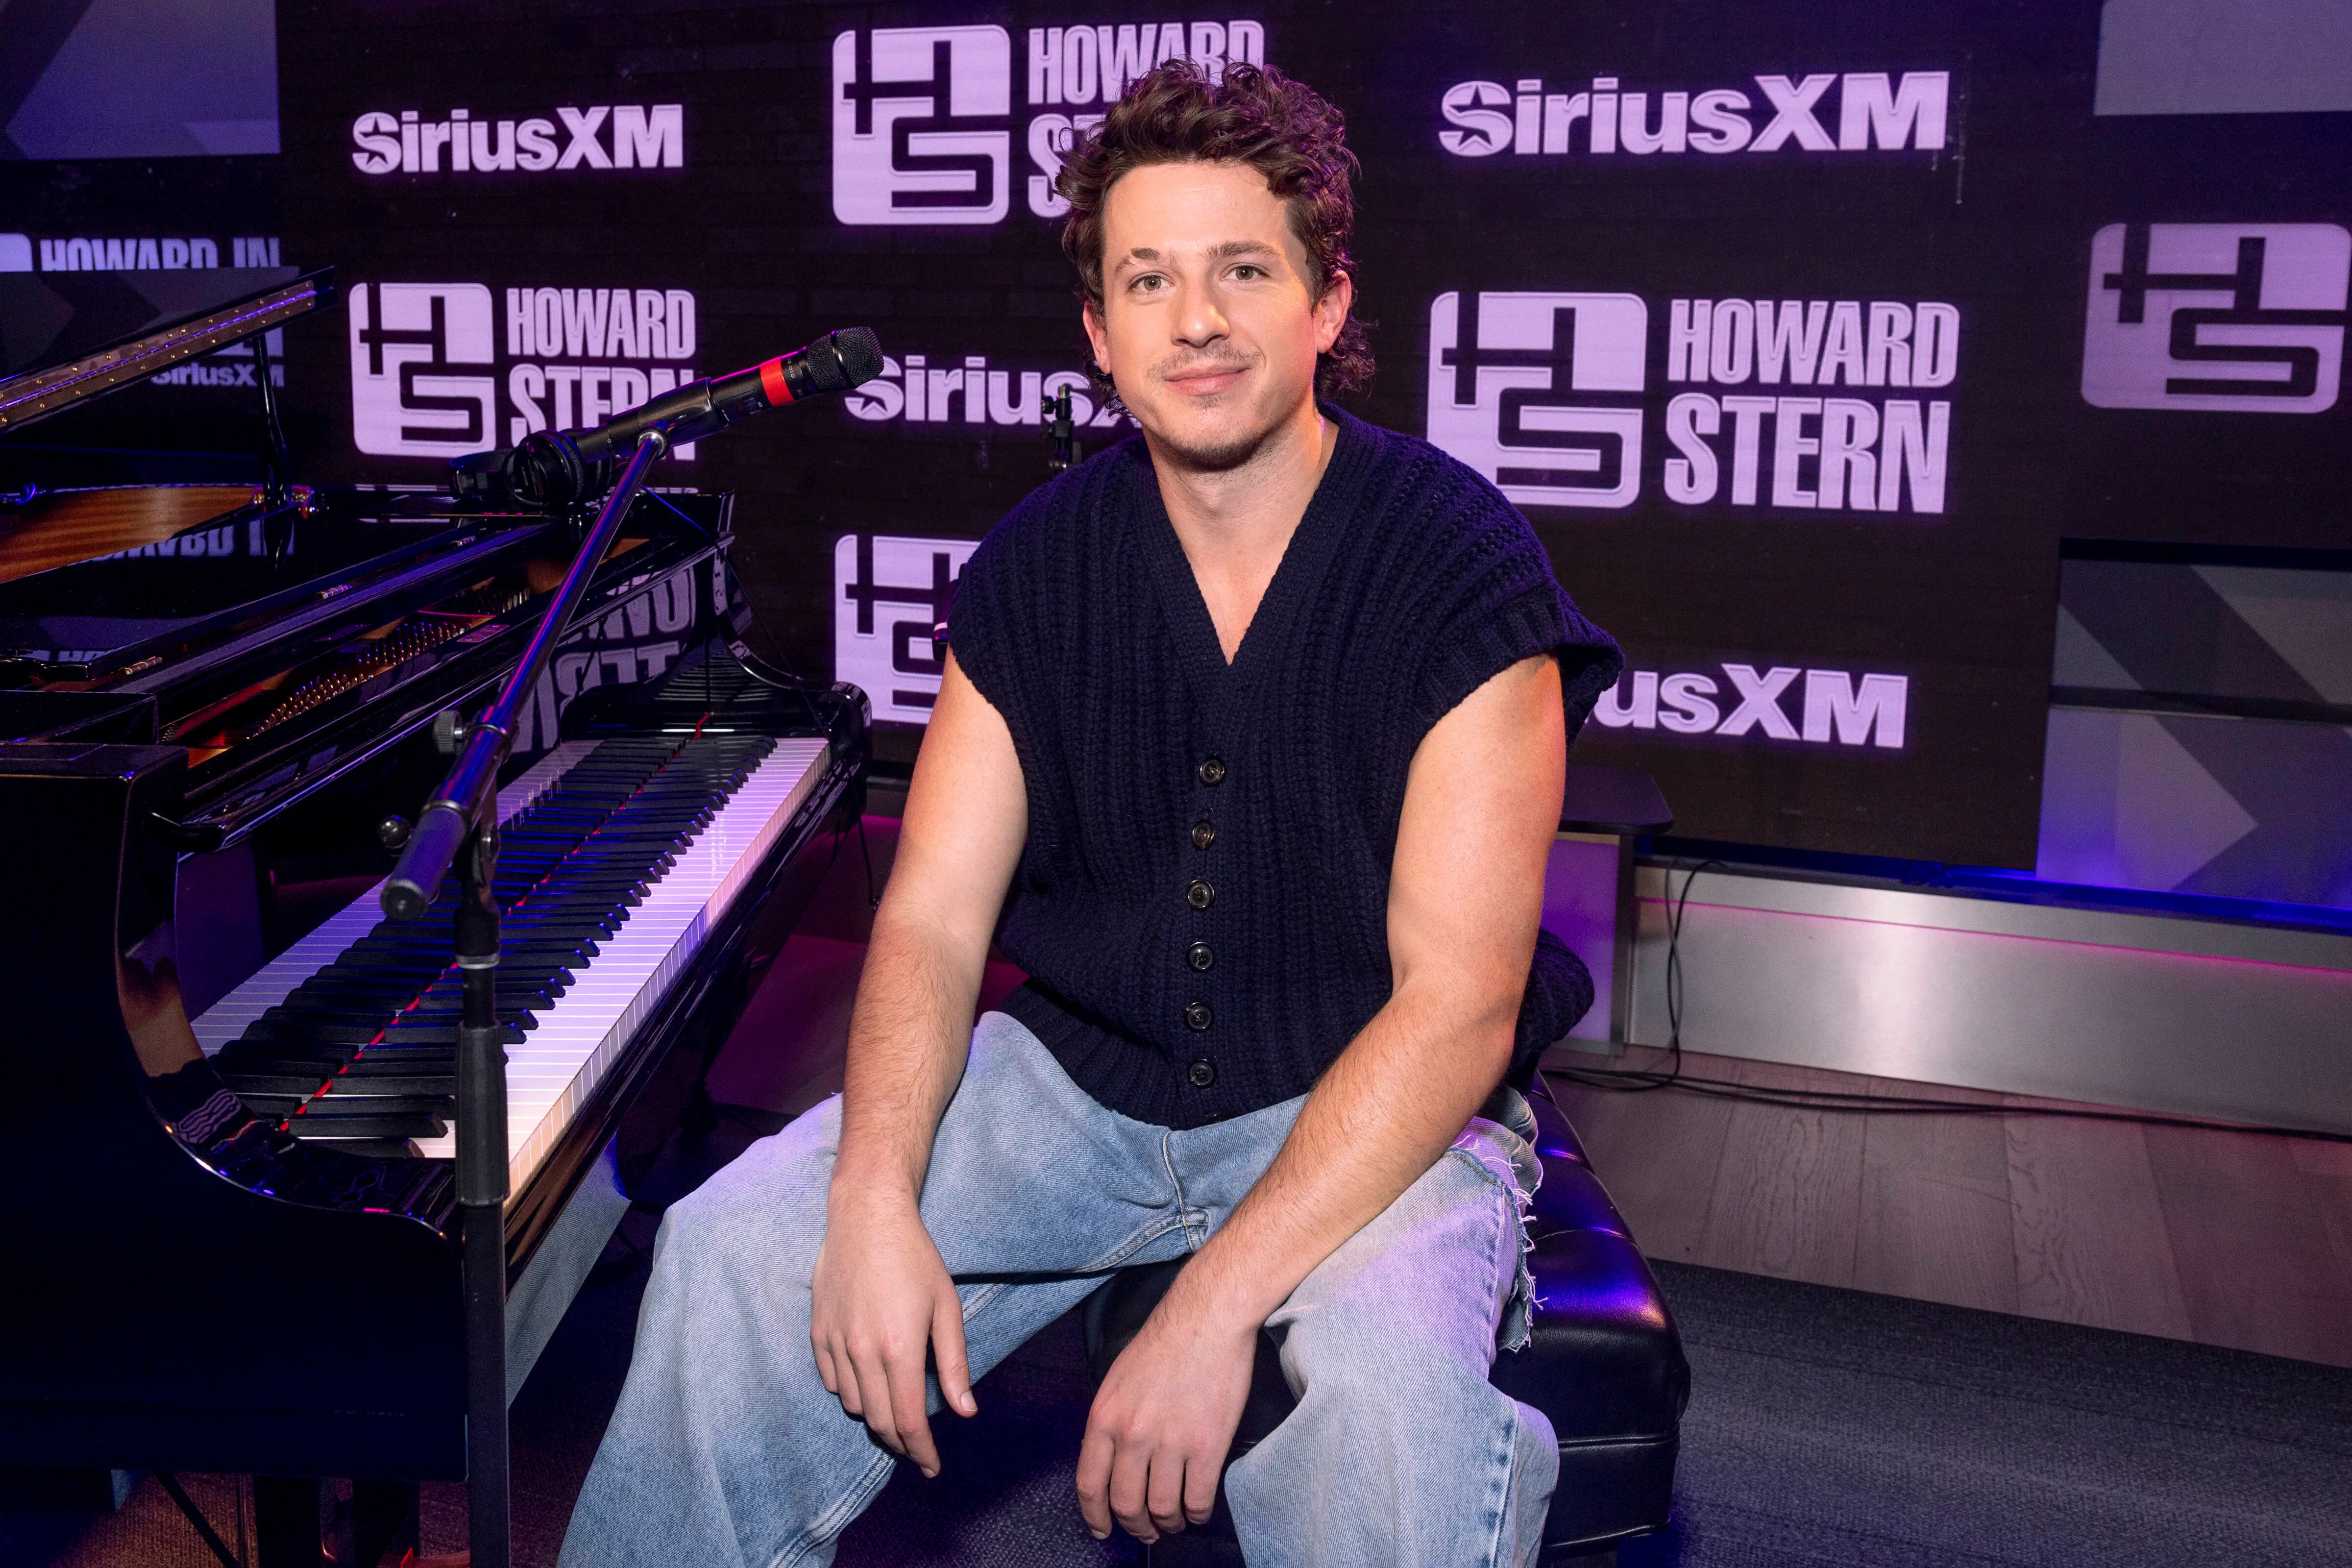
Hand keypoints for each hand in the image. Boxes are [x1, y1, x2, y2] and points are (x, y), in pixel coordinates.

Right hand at [810, 1192, 976, 1476]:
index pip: (908, 1422)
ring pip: (854, 1405)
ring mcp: (835, 1343)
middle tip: (918, 1447)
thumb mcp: (947, 1307)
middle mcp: (862, 1352)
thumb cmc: (915, 1259)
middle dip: (901, 1443)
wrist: (867, 1218)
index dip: (921, 1452)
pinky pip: (832, 1381)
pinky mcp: (818, 1332)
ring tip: (897, 1411)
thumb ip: (954, 1364)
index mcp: (899, 1349)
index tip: (932, 1467)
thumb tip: (965, 1412)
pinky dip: (852, 1393)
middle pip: (879, 1422)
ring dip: (877, 1417)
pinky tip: (869, 1382)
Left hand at [1075, 1291, 1257, 1542]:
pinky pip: (1197, 1499)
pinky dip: (1197, 1512)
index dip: (1094, 1516)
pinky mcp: (1206, 1445)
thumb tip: (1111, 1461)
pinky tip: (1198, 1508)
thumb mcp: (1117, 1379)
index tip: (1103, 1529)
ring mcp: (1170, 1442)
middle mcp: (1131, 1434)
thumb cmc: (1164, 1343)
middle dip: (1135, 1526)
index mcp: (1104, 1416)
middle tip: (1146, 1531)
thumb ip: (1110, 1421)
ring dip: (1168, 1523)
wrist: (1207, 1318)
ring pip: (1162, 1508)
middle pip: (1125, 1504)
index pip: (1089, 1484)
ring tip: (1175, 1521)